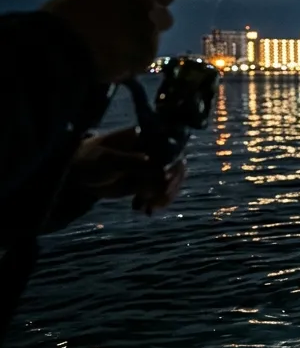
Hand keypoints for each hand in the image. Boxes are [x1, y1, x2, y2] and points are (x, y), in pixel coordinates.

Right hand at [42, 0, 178, 83]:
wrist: (61, 48)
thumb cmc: (67, 14)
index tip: (152, 2)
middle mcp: (149, 8)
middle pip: (164, 17)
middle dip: (151, 23)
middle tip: (126, 30)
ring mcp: (150, 35)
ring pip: (152, 40)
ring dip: (138, 44)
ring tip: (110, 48)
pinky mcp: (145, 58)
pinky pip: (143, 59)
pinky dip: (131, 61)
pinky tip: (110, 61)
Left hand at [71, 127, 186, 215]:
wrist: (76, 175)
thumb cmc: (89, 159)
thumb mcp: (108, 159)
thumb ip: (133, 162)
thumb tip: (159, 167)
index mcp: (145, 136)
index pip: (168, 147)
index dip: (171, 162)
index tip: (165, 178)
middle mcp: (153, 149)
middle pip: (175, 164)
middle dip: (169, 183)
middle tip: (157, 199)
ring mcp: (151, 165)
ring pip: (171, 179)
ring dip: (164, 195)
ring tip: (150, 208)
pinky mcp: (146, 180)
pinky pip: (161, 191)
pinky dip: (158, 201)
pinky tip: (147, 211)